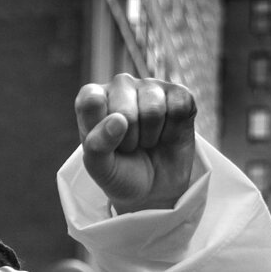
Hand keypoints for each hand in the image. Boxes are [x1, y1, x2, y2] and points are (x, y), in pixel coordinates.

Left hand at [76, 73, 198, 214]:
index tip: (104, 144)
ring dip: (150, 136)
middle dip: (128, 138)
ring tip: (146, 140)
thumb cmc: (119, 171)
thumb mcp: (99, 167)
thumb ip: (97, 144)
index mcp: (93, 97)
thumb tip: (119, 119)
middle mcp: (121, 85)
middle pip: (125, 111)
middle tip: (128, 146)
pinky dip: (172, 130)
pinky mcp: (179, 93)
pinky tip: (165, 134)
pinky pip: (179, 108)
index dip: (100, 130)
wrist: (153, 186)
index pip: (91, 101)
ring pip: (154, 109)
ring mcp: (151, 87)